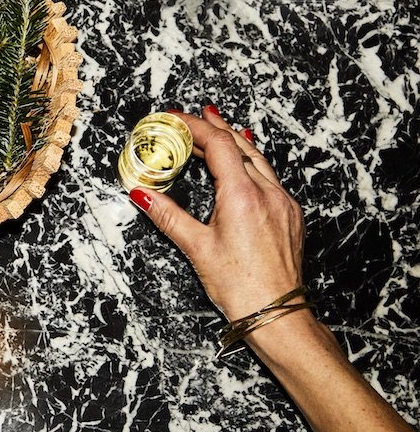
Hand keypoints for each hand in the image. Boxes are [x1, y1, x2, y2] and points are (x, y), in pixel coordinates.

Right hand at [129, 105, 305, 320]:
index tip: (174, 118)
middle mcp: (268, 193)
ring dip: (234, 143)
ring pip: (258, 160)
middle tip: (193, 117)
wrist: (279, 314)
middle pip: (240, 146)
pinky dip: (251, 163)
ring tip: (218, 129)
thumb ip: (167, 216)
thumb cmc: (241, 286)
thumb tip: (141, 194)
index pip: (219, 144)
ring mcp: (283, 203)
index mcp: (243, 196)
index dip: (195, 125)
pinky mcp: (290, 216)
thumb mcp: (196, 248)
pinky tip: (244, 164)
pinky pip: (270, 177)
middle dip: (215, 127)